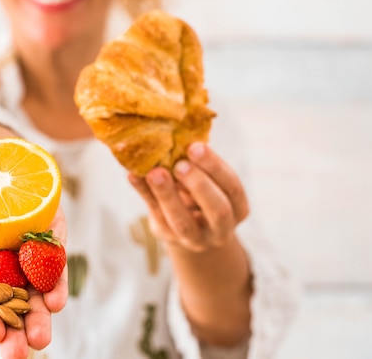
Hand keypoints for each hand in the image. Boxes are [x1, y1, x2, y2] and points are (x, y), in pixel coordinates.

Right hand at [0, 177, 67, 357]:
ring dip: (39, 315)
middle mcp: (2, 263)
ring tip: (40, 338)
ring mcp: (28, 253)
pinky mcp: (50, 237)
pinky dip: (56, 282)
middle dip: (14, 330)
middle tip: (18, 354)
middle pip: (9, 303)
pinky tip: (57, 300)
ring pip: (36, 291)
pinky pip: (55, 263)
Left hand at [129, 142, 248, 251]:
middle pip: (217, 210)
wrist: (188, 229)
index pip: (232, 187)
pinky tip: (133, 175)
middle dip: (199, 185)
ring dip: (168, 195)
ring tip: (155, 172)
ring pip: (183, 222)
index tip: (195, 147)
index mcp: (237, 208)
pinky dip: (144, 193)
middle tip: (180, 164)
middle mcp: (220, 228)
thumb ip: (198, 164)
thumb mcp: (209, 181)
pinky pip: (155, 214)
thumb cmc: (201, 193)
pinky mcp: (167, 235)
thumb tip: (178, 133)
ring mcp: (194, 238)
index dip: (215, 167)